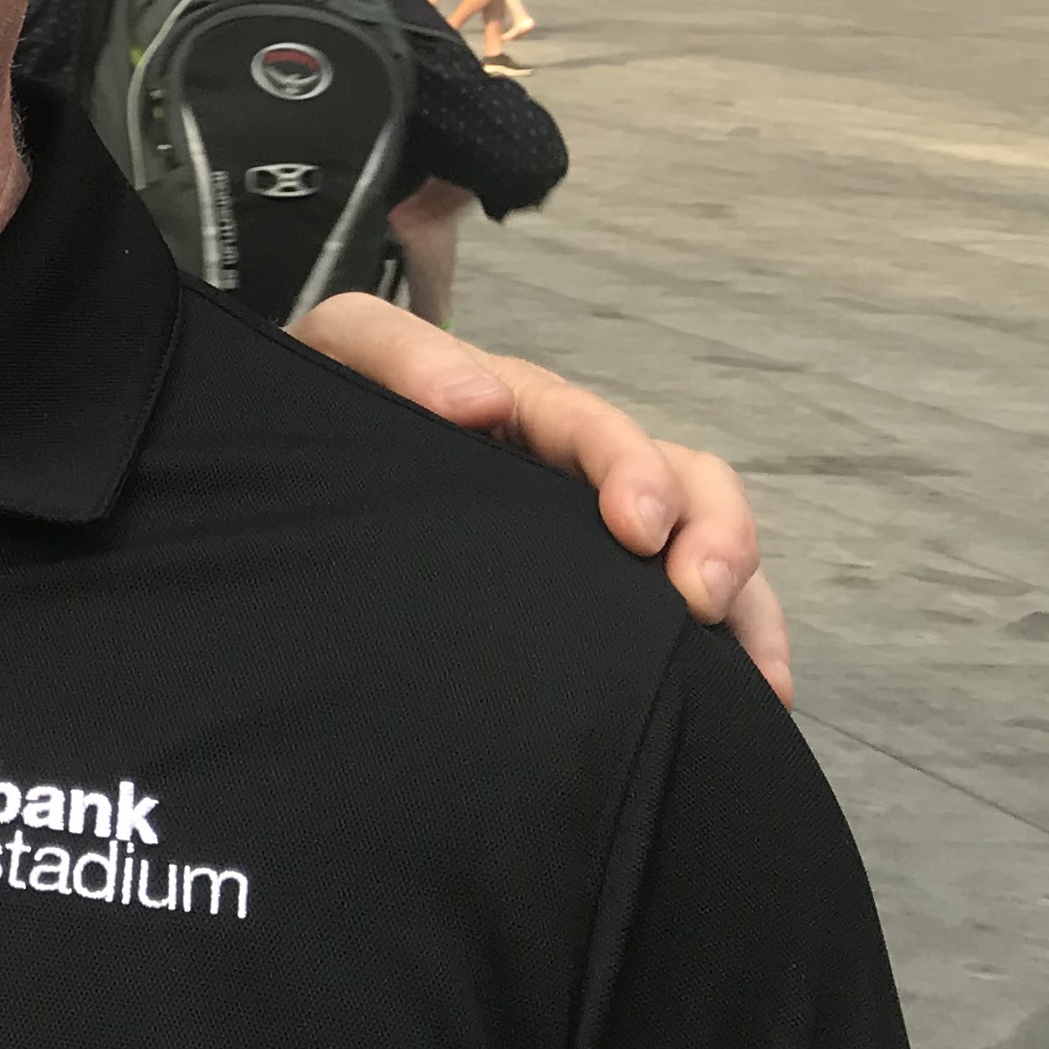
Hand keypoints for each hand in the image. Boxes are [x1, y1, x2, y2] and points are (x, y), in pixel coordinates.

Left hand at [293, 293, 786, 705]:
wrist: (290, 469)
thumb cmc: (331, 401)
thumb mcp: (345, 351)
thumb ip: (399, 355)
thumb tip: (477, 402)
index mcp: (520, 410)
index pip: (599, 428)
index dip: (631, 469)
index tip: (637, 528)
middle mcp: (572, 468)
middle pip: (684, 484)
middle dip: (715, 536)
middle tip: (702, 597)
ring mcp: (588, 530)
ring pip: (701, 549)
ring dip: (744, 603)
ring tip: (759, 676)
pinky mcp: (587, 589)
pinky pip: (677, 610)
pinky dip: (731, 648)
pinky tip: (753, 698)